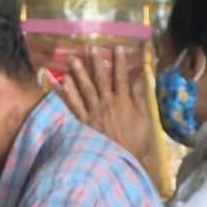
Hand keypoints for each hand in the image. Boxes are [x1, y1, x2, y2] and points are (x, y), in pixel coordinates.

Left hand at [58, 46, 156, 165]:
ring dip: (78, 73)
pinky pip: (72, 104)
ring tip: (72, 59)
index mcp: (124, 102)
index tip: (116, 47)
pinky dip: (65, 93)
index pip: (121, 77)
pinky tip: (61, 81)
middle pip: (100, 79)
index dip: (119, 62)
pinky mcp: (81, 121)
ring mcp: (92, 112)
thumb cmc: (135, 141)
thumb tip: (140, 78)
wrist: (119, 160)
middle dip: (95, 62)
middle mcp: (107, 104)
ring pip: (84, 88)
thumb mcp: (145, 119)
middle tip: (89, 47)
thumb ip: (140, 97)